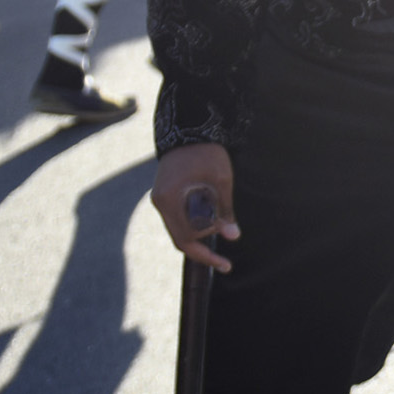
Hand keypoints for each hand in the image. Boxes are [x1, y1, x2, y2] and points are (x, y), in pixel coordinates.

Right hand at [152, 144, 239, 271]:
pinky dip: (194, 226)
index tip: (225, 264)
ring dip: (200, 237)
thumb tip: (233, 236)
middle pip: (180, 238)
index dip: (205, 254)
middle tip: (225, 261)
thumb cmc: (206, 152)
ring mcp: (161, 199)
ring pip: (179, 230)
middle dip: (203, 250)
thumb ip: (225, 209)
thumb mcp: (221, 180)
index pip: (185, 239)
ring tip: (223, 235)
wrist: (189, 128)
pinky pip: (178, 219)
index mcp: (169, 199)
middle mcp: (160, 202)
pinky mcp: (166, 195)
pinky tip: (211, 226)